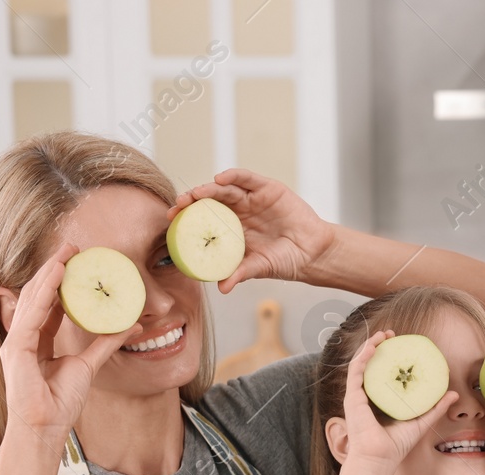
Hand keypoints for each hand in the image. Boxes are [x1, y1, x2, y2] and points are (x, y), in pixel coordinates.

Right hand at [0, 243, 138, 448]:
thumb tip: (130, 327)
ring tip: (66, 253)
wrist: (45, 428)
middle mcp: (24, 337)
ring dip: (50, 273)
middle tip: (73, 247)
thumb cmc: (59, 402)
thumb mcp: (87, 365)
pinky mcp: (17, 349)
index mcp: (37, 341)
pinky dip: (44, 293)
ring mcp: (17, 342)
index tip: (77, 262)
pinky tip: (56, 275)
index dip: (61, 281)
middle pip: (38, 295)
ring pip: (34, 299)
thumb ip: (105, 344)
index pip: (48, 303)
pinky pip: (32, 315)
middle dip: (54, 270)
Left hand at [171, 169, 335, 291]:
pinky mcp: (267, 188)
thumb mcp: (259, 267)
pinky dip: (233, 176)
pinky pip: (247, 178)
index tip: (171, 221)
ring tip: (195, 194)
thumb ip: (240, 273)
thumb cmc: (286, 260)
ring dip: (208, 189)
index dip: (187, 217)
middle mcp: (239, 211)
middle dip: (192, 201)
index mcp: (232, 229)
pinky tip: (220, 179)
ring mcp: (252, 198)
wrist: (314, 253)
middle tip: (178, 206)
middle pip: (210, 201)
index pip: (204, 219)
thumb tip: (222, 288)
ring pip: (225, 189)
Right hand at [340, 331, 456, 474]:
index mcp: (379, 400)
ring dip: (370, 346)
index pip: (382, 372)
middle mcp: (365, 395)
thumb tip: (454, 394)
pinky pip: (355, 371)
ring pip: (360, 363)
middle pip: (370, 364)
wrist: (380, 459)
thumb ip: (435, 407)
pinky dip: (363, 356)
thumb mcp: (421, 421)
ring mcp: (357, 396)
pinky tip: (374, 346)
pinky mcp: (352, 398)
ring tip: (383, 334)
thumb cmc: (396, 446)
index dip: (389, 356)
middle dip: (379, 346)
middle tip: (391, 334)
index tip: (401, 344)